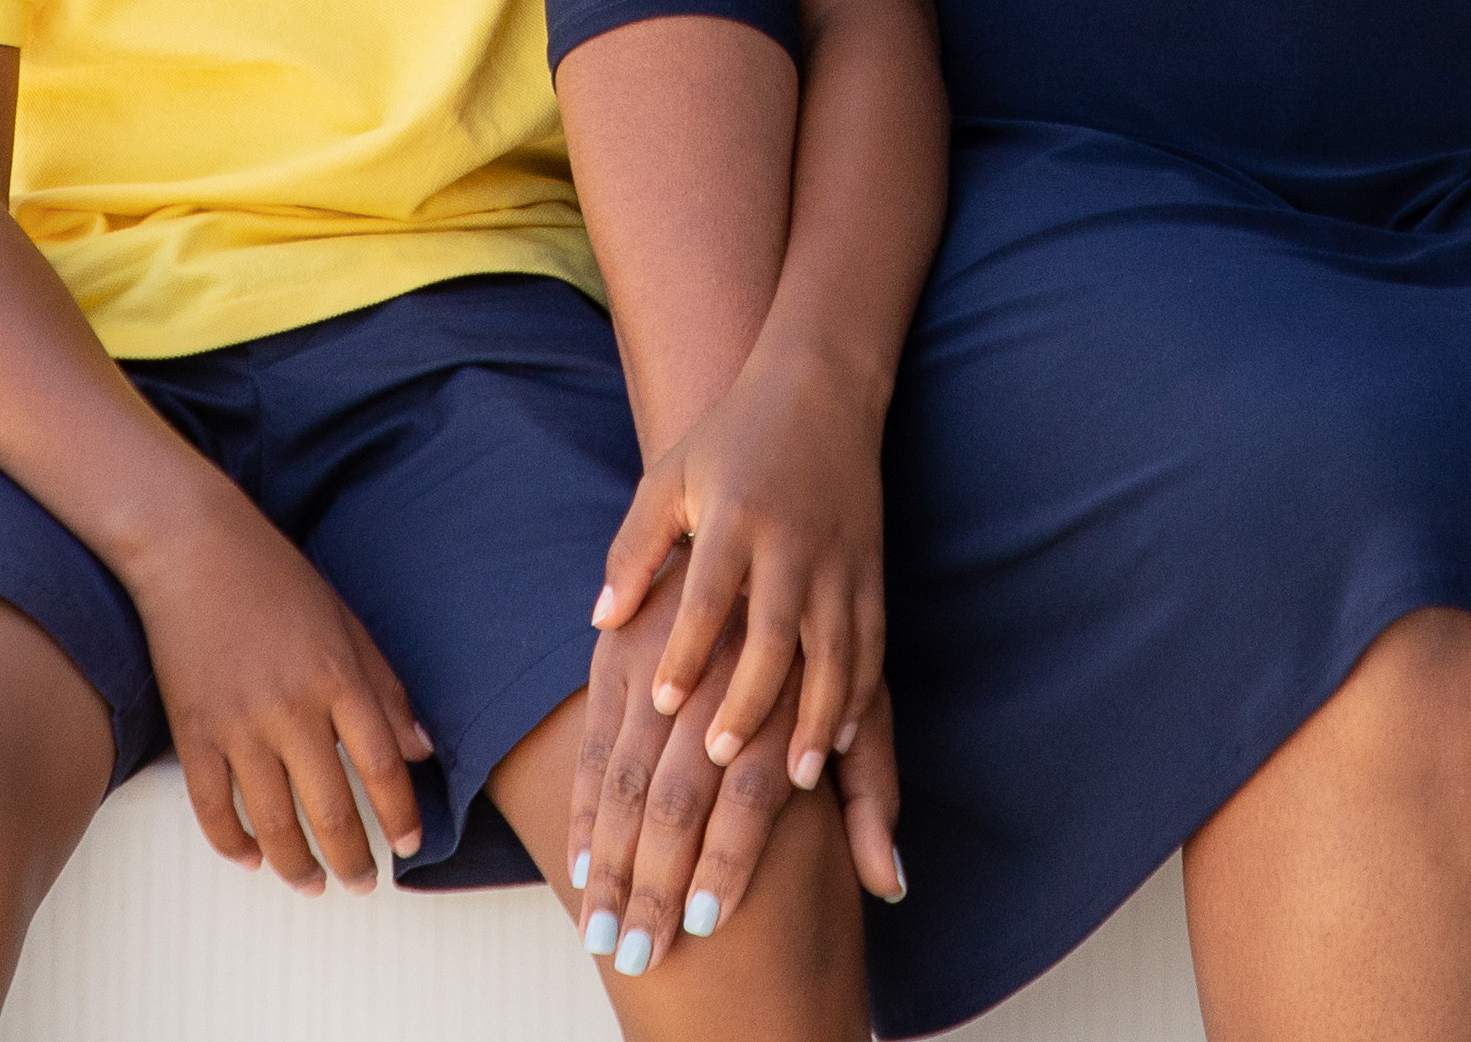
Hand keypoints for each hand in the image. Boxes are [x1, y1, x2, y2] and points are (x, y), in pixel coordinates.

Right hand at [121, 483, 429, 890]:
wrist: (192, 548)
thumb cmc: (275, 577)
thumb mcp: (345, 620)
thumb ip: (384, 686)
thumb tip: (419, 747)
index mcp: (336, 676)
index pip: (380, 765)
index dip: (399, 814)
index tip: (410, 846)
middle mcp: (290, 708)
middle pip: (329, 808)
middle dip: (352, 858)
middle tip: (363, 884)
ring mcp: (237, 726)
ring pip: (272, 822)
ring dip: (297, 865)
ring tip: (314, 885)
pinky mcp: (192, 733)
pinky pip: (212, 807)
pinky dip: (233, 842)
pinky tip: (253, 858)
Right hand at [569, 567, 904, 975]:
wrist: (768, 520)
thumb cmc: (820, 642)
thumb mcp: (862, 701)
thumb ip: (871, 792)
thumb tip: (889, 885)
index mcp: (788, 682)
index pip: (751, 786)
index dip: (727, 858)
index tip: (708, 923)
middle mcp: (721, 665)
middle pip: (681, 790)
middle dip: (657, 880)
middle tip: (640, 950)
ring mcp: (662, 654)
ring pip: (627, 771)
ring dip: (610, 859)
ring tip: (602, 929)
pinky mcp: (618, 647)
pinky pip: (593, 741)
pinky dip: (584, 809)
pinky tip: (581, 868)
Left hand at [599, 338, 889, 804]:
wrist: (823, 387)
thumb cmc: (732, 438)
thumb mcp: (671, 477)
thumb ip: (636, 549)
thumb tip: (602, 621)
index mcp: (736, 515)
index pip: (709, 594)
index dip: (686, 651)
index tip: (661, 706)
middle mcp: (792, 542)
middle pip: (775, 634)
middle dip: (749, 702)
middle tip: (718, 760)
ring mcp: (840, 558)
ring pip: (836, 650)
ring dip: (818, 717)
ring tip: (797, 779)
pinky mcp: (871, 568)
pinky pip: (872, 641)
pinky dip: (862, 693)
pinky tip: (846, 739)